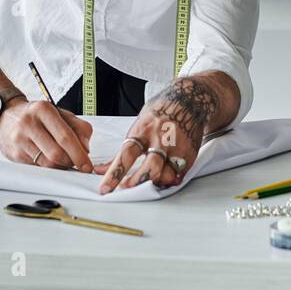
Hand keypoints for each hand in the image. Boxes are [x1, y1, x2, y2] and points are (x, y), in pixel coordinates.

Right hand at [0, 99, 94, 172]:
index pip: (65, 136)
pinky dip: (47, 167)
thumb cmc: (35, 115)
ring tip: (63, 161)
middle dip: (70, 162)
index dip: (79, 154)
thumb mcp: (58, 113)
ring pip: (46, 163)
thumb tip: (86, 148)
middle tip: (77, 164)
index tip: (87, 165)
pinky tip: (49, 160)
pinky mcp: (14, 153)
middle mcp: (29, 123)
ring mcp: (19, 139)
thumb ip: (78, 127)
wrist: (5, 115)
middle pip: (56, 153)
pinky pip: (36, 167)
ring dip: (60, 166)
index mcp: (43, 110)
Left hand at [94, 77, 219, 193]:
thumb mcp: (139, 125)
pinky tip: (163, 180)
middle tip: (126, 189)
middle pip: (150, 168)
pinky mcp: (188, 155)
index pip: (126, 155)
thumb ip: (122, 150)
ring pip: (166, 175)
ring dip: (154, 183)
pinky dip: (168, 180)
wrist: (189, 100)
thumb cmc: (161, 112)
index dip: (115, 174)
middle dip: (137, 182)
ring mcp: (177, 148)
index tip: (105, 188)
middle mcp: (161, 140)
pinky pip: (178, 175)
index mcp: (144, 131)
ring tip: (146, 184)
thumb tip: (101, 169)